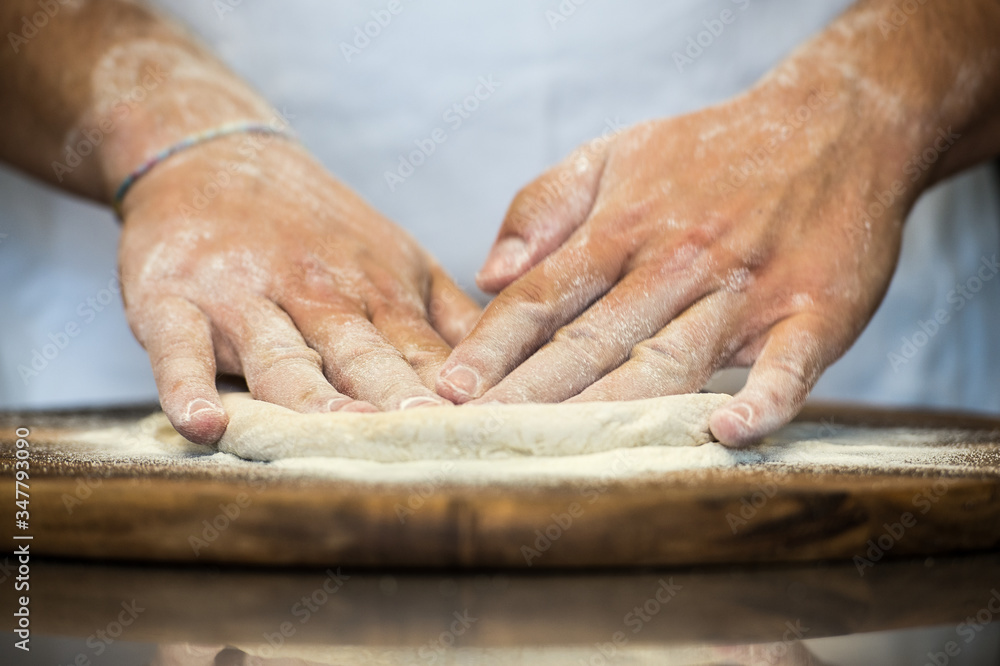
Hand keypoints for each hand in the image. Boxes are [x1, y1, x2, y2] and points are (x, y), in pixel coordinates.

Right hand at [119, 136, 479, 443]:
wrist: (215, 158)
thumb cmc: (321, 230)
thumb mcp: (402, 263)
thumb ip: (452, 323)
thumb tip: (520, 372)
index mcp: (381, 293)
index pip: (424, 355)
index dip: (455, 394)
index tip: (489, 430)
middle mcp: (319, 296)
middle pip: (363, 358)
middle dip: (398, 398)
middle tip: (432, 437)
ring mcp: (245, 298)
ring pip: (283, 359)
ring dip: (314, 398)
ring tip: (343, 434)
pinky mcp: (173, 301)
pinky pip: (180, 348)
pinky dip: (187, 385)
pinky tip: (204, 423)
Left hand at [437, 78, 927, 445]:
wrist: (834, 126)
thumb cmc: (709, 152)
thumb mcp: (614, 155)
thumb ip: (544, 208)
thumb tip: (487, 273)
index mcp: (622, 228)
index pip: (542, 296)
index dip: (492, 346)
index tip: (449, 392)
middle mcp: (676, 263)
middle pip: (592, 338)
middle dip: (531, 391)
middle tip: (482, 436)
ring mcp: (744, 290)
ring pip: (671, 358)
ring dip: (614, 405)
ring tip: (563, 449)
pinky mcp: (814, 312)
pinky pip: (788, 365)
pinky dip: (761, 399)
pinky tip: (724, 432)